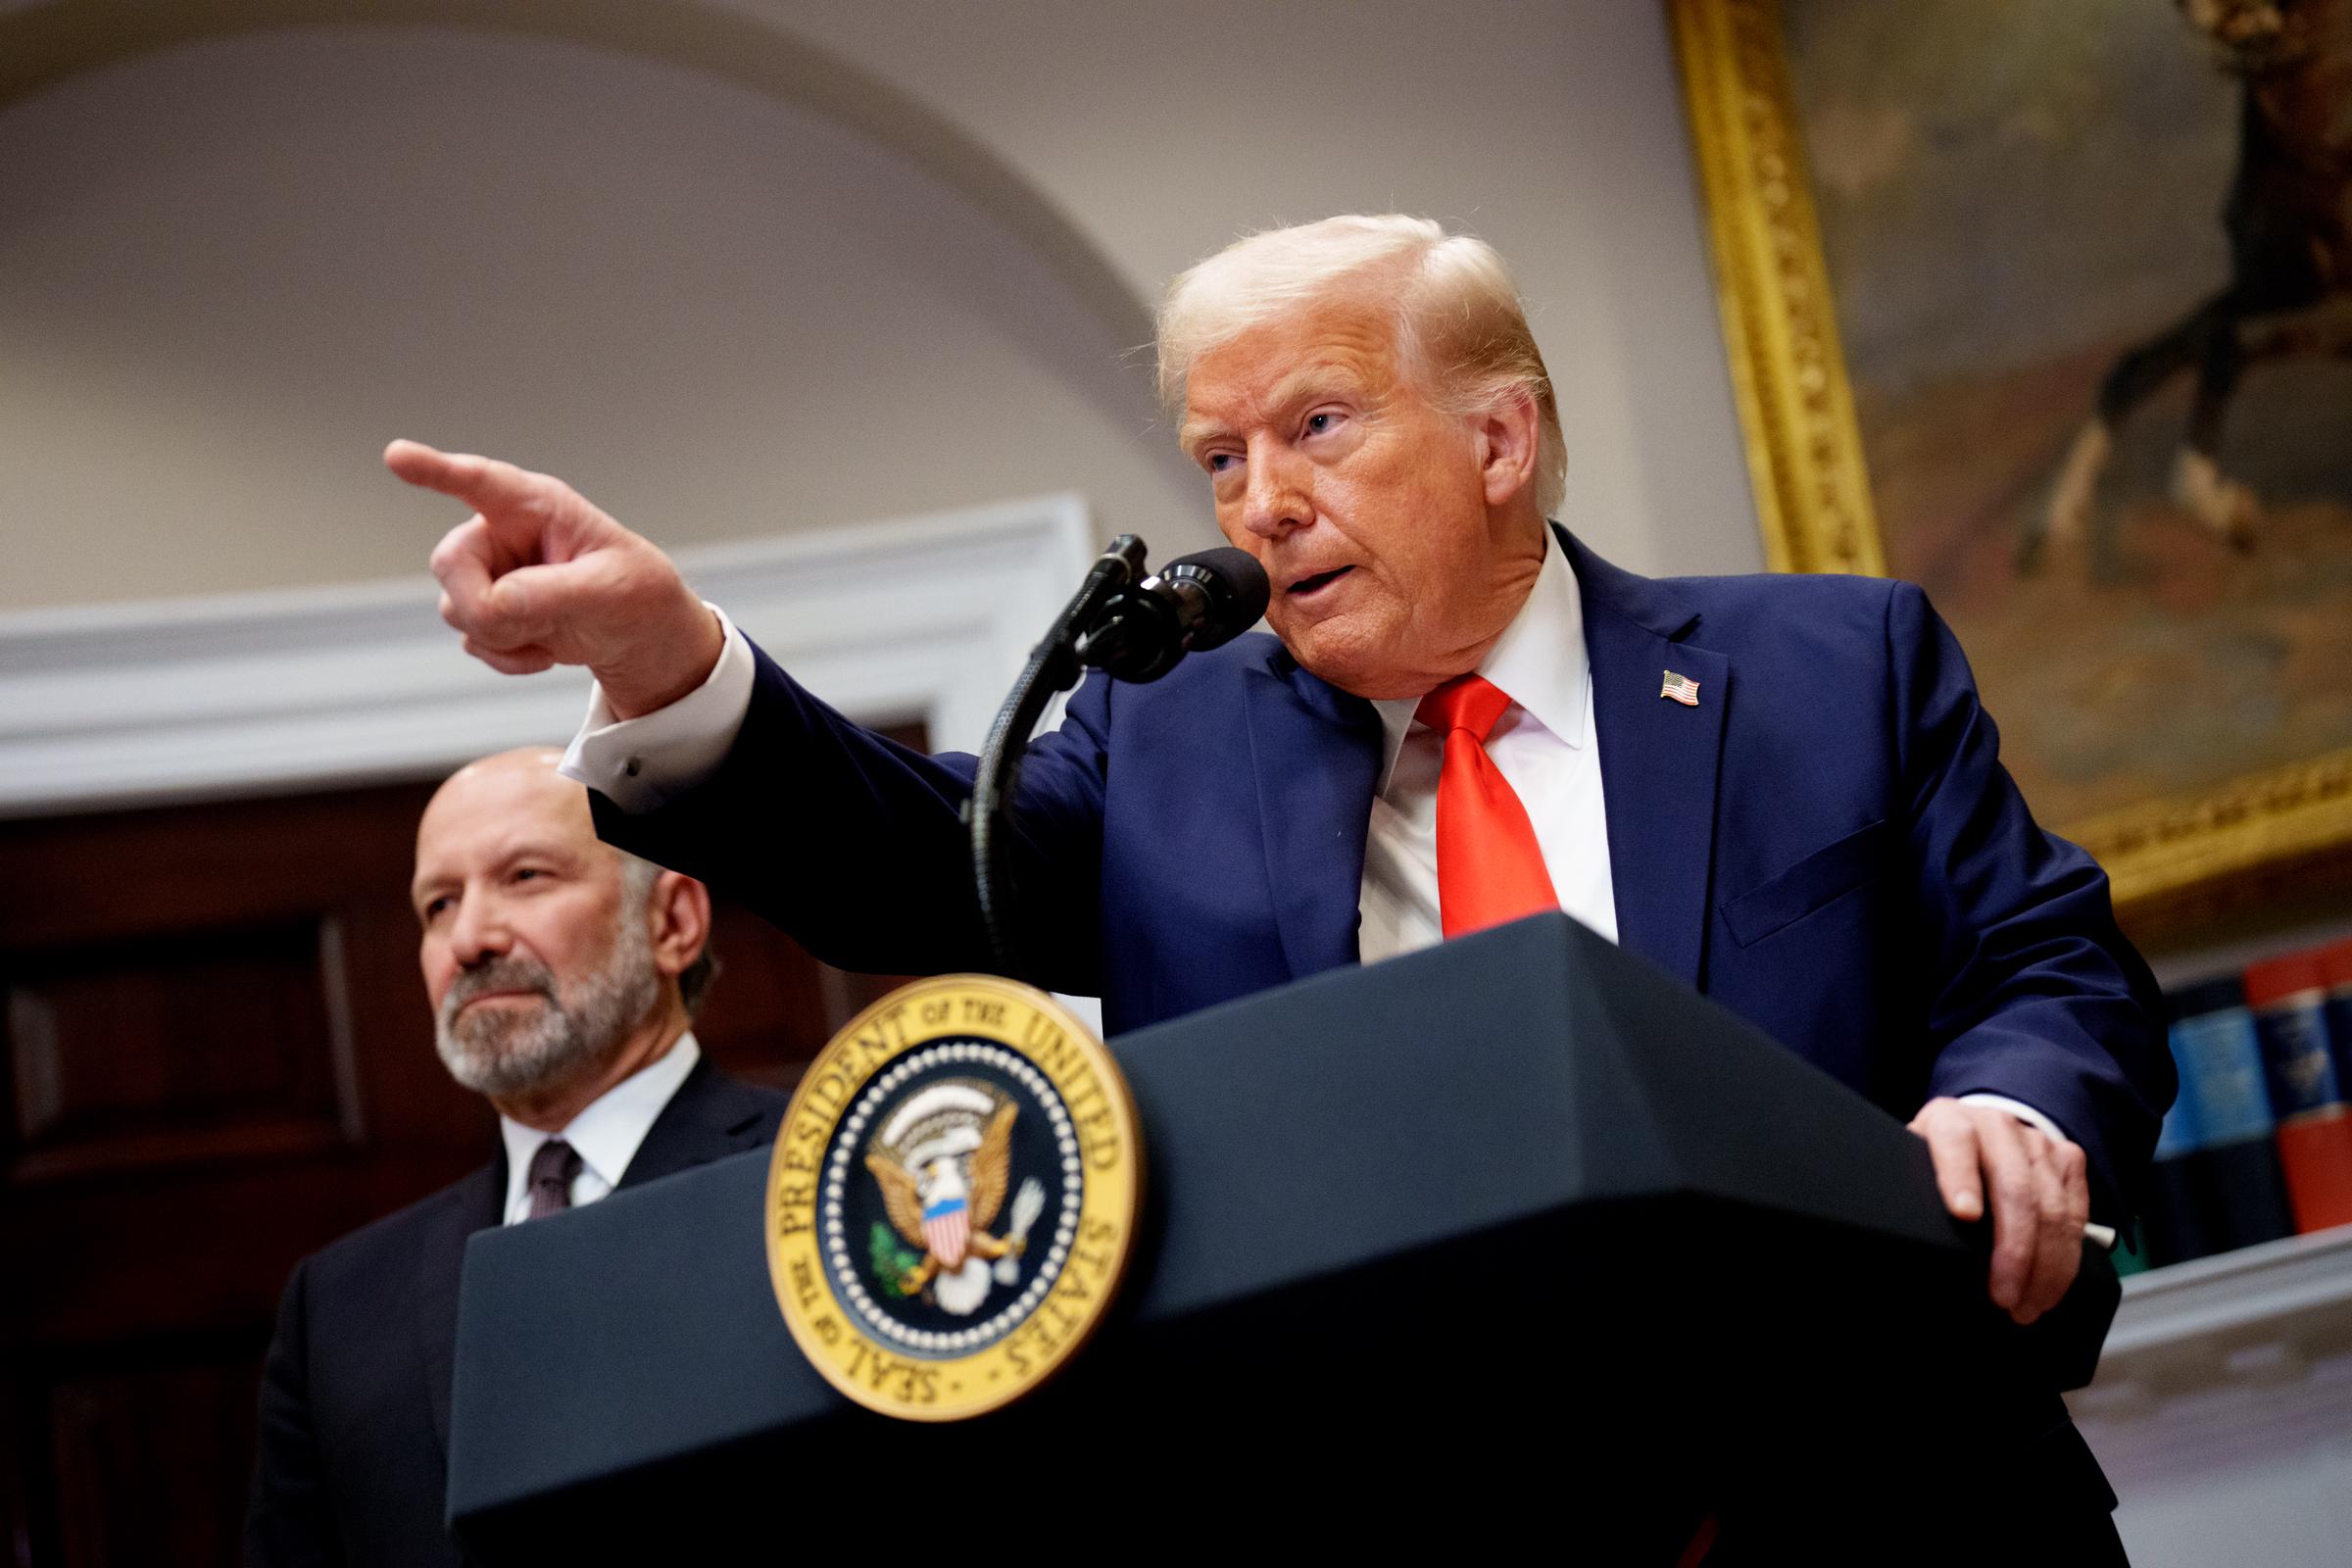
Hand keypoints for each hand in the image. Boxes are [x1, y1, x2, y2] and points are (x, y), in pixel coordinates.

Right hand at [386, 440, 723, 717]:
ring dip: (503, 634)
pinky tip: (543, 651)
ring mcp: (490, 573)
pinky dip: (506, 657)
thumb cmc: (634, 591)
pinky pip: (470, 639)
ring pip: (454, 607)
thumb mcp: (611, 589)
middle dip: (481, 604)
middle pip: (449, 562)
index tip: (397, 456)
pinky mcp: (486, 610)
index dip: (436, 468)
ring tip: (553, 629)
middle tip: (530, 623)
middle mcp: (503, 533)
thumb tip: (497, 603)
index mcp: (537, 506)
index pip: (480, 481)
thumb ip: (554, 592)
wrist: (638, 634)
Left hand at [1908, 1097, 2088, 1325]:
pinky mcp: (2068, 1159)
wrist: (1980, 1132)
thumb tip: (1902, 1246)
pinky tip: (2049, 1289)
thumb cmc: (1939, 1162)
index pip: (1955, 1142)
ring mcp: (2037, 1141)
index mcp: (1949, 1120)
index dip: (1959, 1178)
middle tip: (2003, 1297)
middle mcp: (1996, 1125)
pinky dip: (2066, 1260)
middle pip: (2015, 1188)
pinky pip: (2076, 1215)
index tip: (1964, 1215)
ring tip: (2026, 1306)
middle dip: (2014, 1250)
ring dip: (2045, 1267)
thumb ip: (1911, 1191)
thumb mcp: (1914, 1167)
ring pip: (2052, 1209)